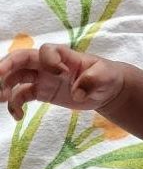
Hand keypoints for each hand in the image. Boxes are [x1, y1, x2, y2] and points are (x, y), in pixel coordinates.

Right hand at [0, 43, 123, 120]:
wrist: (105, 90)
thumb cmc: (106, 76)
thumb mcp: (105, 76)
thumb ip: (92, 80)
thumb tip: (78, 92)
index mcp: (64, 55)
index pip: (47, 51)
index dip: (48, 60)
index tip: (60, 74)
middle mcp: (47, 64)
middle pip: (20, 60)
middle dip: (6, 66)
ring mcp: (41, 78)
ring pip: (16, 77)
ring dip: (5, 86)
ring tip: (1, 98)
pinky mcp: (41, 92)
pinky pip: (22, 96)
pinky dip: (16, 105)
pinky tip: (18, 117)